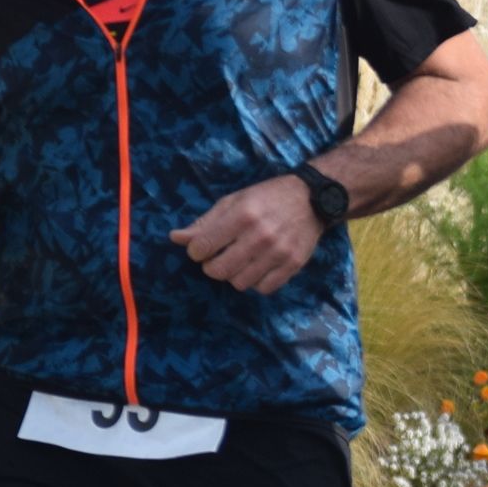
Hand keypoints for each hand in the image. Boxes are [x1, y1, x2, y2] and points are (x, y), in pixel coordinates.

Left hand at [170, 175, 325, 294]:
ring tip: (241, 262)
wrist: (313, 199)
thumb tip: (175, 238)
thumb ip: (204, 222)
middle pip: (218, 271)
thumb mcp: (233, 201)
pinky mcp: (294, 264)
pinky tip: (258, 268)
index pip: (201, 248)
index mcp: (241, 216)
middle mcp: (260, 236)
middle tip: (220, 257)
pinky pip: (264, 289)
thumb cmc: (267, 197)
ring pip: (240, 283)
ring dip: (235, 275)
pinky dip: (256, 282)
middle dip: (212, 266)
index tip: (204, 246)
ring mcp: (279, 253)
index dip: (197, 250)